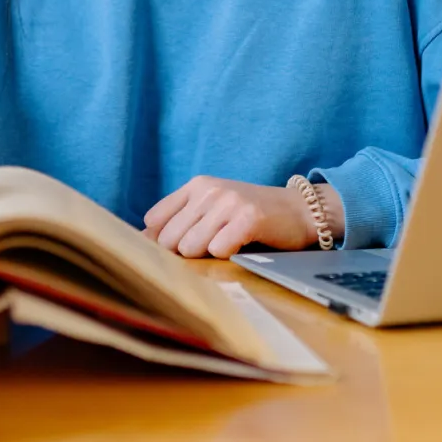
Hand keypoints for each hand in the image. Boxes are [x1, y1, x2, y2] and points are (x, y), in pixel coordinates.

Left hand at [144, 175, 341, 258]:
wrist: (300, 210)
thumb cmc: (251, 215)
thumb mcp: (212, 208)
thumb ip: (179, 220)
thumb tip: (141, 240)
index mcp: (196, 185)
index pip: (153, 220)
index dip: (163, 241)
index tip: (182, 246)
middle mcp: (209, 190)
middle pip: (169, 239)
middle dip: (187, 252)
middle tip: (213, 245)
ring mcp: (229, 202)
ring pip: (190, 247)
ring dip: (208, 255)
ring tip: (229, 244)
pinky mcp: (248, 218)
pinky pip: (218, 250)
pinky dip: (229, 255)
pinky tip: (242, 245)